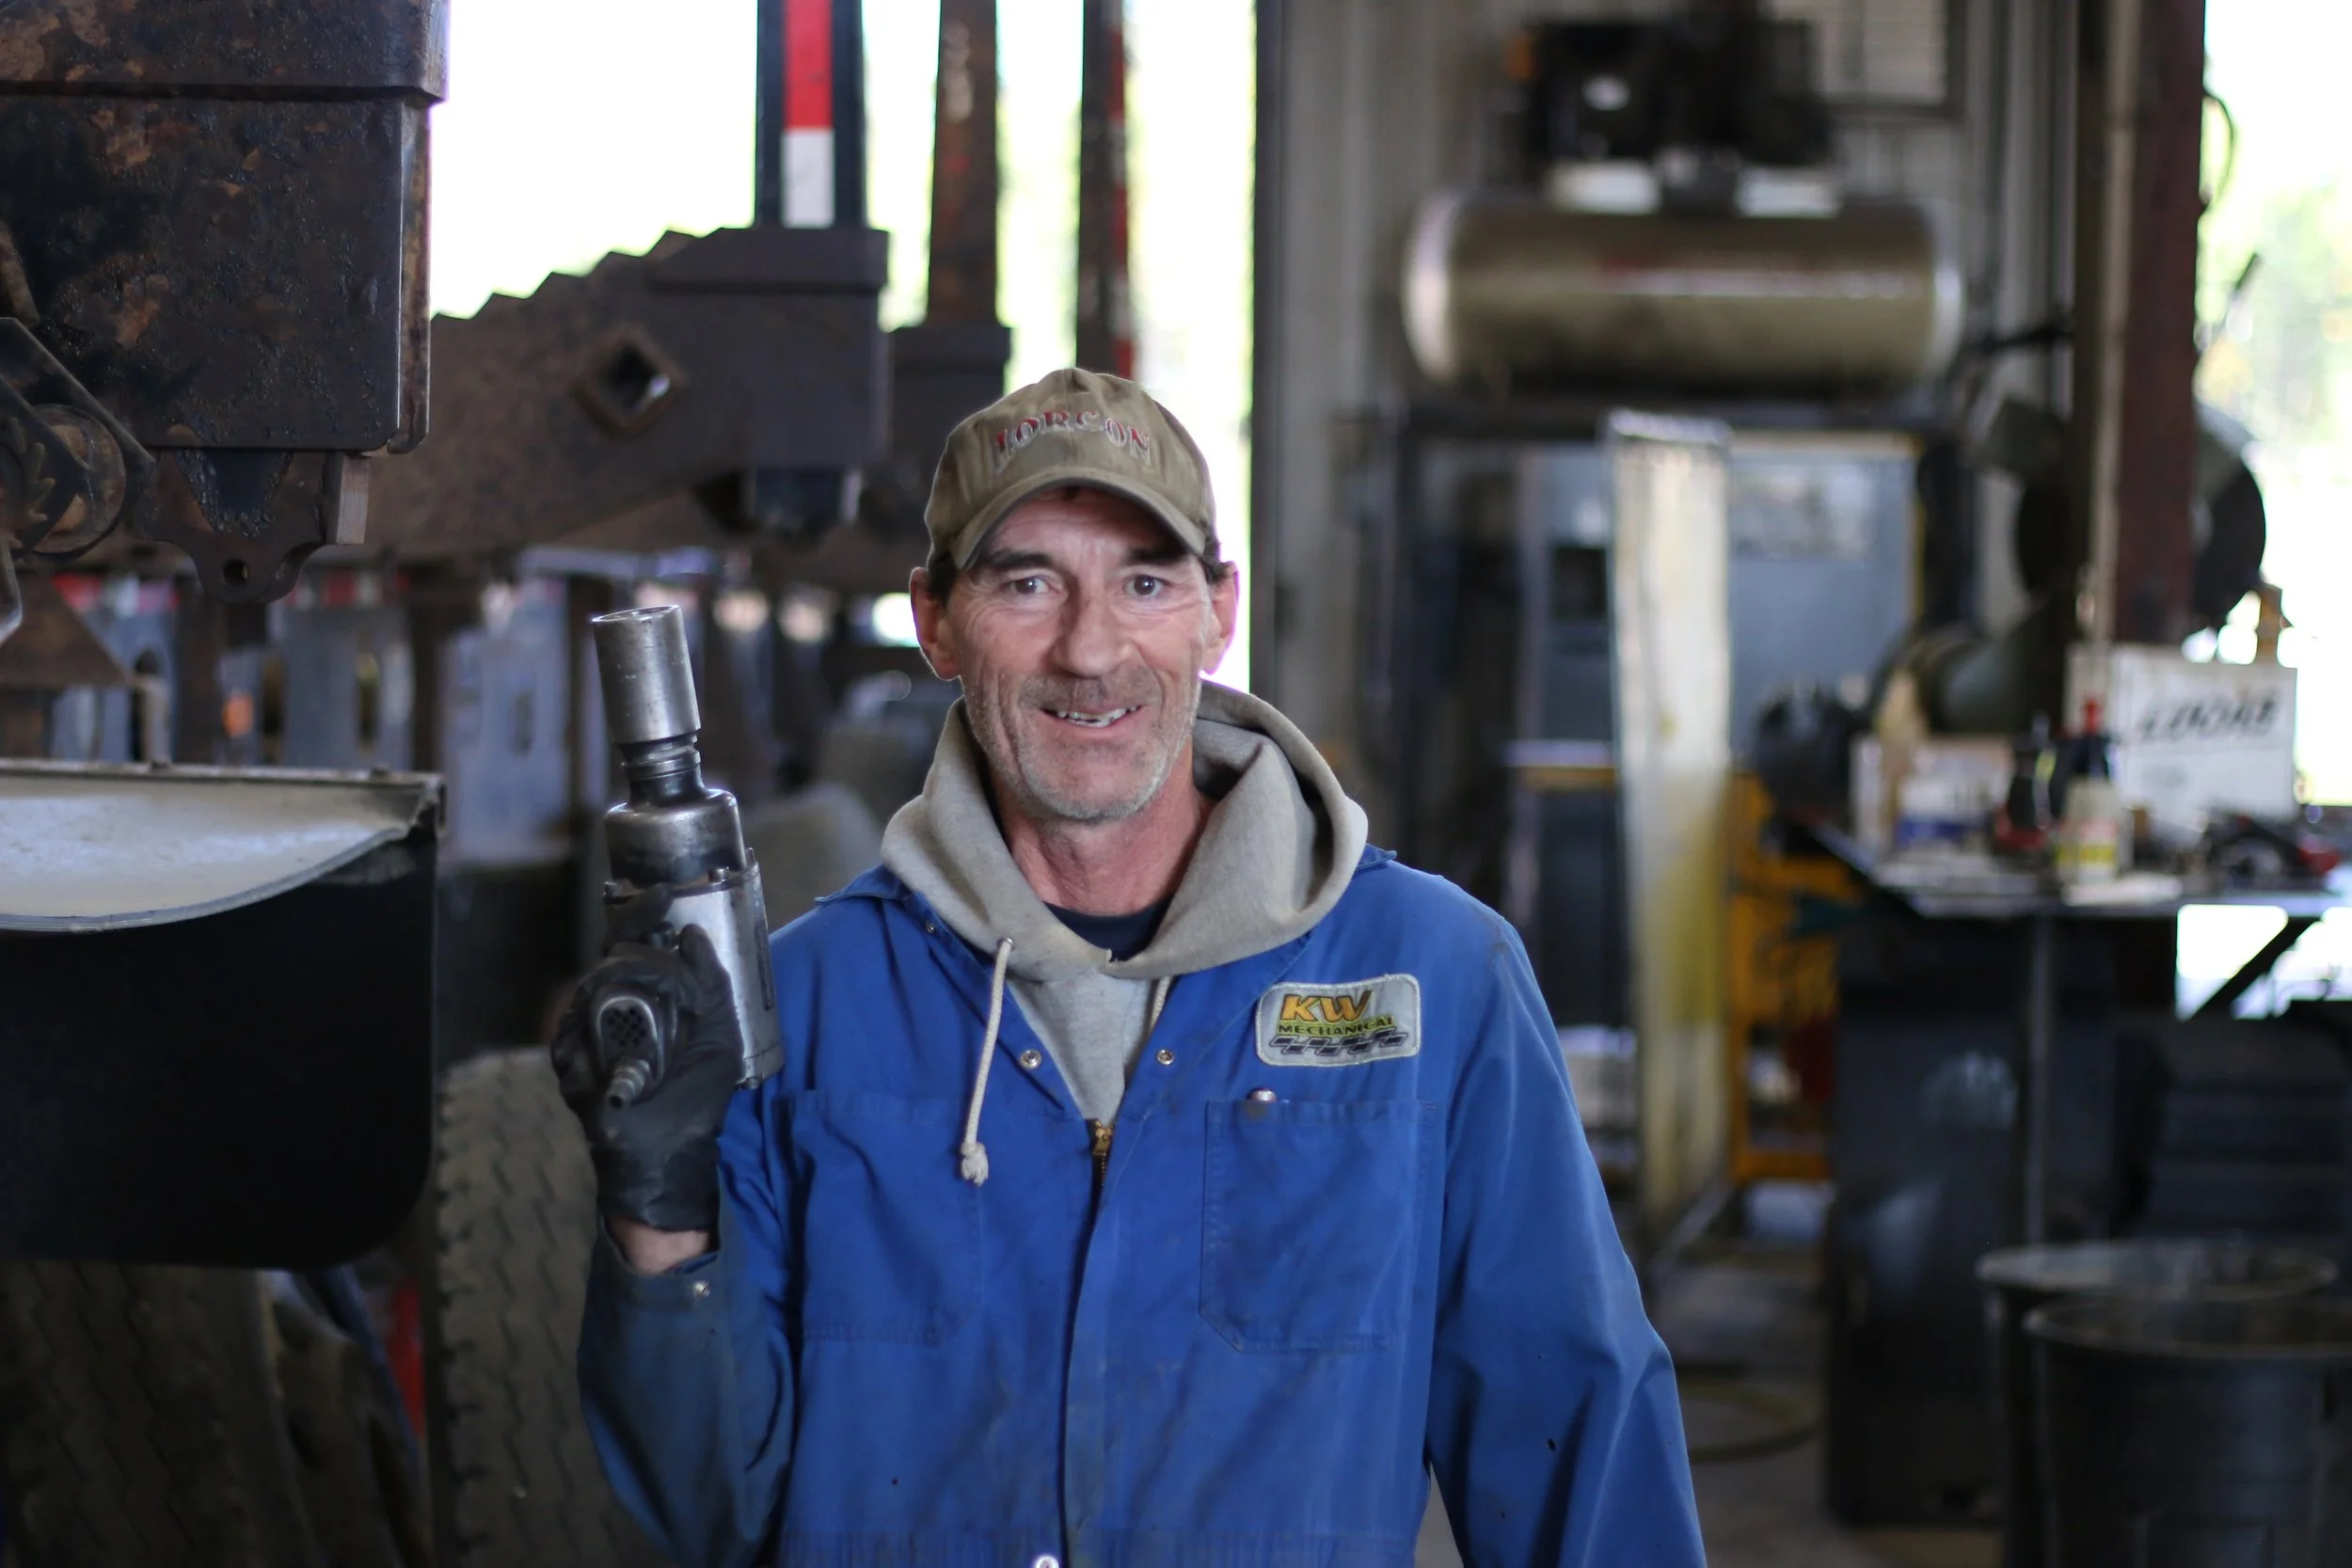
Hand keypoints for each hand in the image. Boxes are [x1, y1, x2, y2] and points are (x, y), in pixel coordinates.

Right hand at [550, 891, 746, 1232]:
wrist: (672, 1151)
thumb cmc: (696, 1095)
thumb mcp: (719, 1032)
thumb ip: (711, 983)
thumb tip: (693, 933)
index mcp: (643, 996)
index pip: (633, 940)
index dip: (641, 913)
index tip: (662, 893)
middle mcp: (608, 1006)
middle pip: (615, 956)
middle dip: (651, 962)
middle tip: (677, 981)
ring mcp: (583, 1031)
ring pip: (598, 985)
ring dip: (636, 997)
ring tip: (663, 1026)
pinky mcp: (570, 1060)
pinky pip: (580, 1030)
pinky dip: (611, 1041)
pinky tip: (632, 1060)